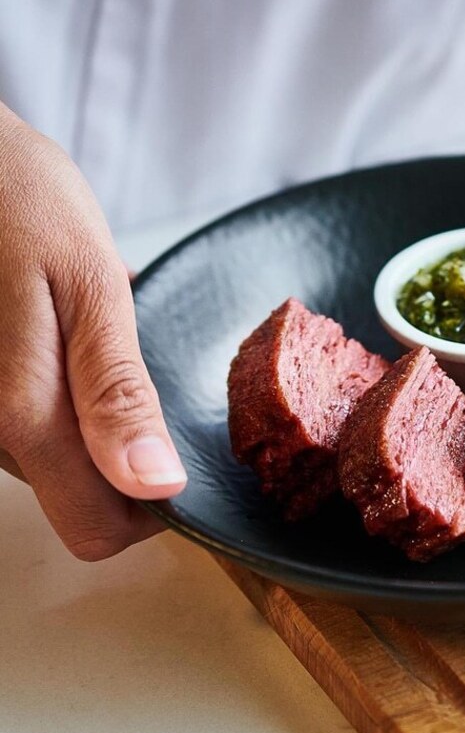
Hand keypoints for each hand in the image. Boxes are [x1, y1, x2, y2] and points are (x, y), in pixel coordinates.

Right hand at [0, 102, 185, 559]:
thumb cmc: (17, 202)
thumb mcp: (90, 288)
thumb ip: (117, 393)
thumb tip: (155, 486)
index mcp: (20, 417)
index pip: (96, 530)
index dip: (149, 506)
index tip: (178, 452)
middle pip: (76, 500)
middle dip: (123, 456)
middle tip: (140, 375)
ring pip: (54, 466)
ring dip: (92, 422)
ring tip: (94, 345)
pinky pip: (29, 426)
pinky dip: (62, 397)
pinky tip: (62, 340)